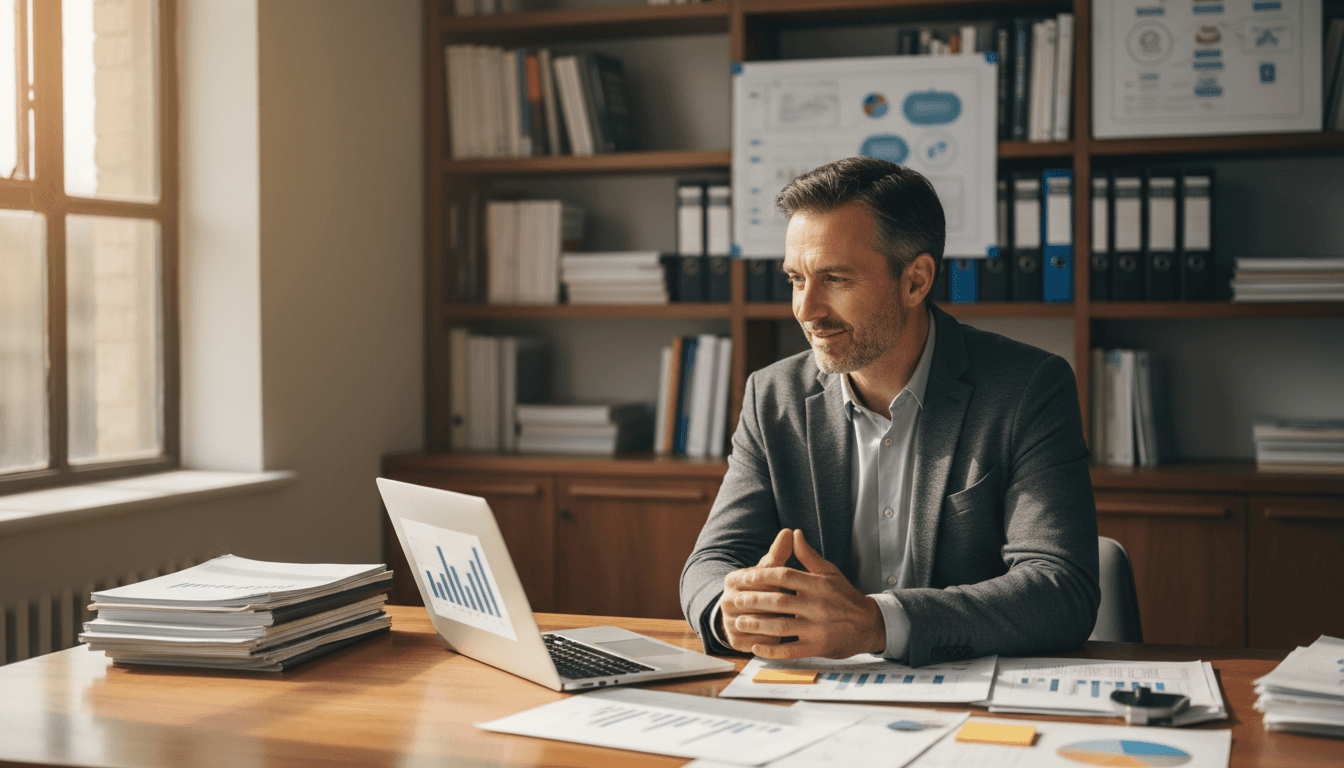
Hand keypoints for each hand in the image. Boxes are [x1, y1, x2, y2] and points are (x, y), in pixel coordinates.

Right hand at [719, 529, 793, 653]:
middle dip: (780, 603)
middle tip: (801, 604)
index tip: (795, 584)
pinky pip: (761, 640)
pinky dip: (776, 637)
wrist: (745, 614)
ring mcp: (729, 622)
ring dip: (780, 621)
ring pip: (761, 622)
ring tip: (797, 618)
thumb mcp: (768, 570)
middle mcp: (726, 601)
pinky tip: (789, 633)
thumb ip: (778, 553)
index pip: (758, 579)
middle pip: (759, 602)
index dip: (778, 583)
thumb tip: (790, 531)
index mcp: (732, 580)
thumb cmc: (762, 587)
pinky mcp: (736, 642)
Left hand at [729, 530, 885, 659]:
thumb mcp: (829, 572)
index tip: (745, 577)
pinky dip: (772, 650)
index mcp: (818, 584)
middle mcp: (817, 605)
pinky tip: (756, 647)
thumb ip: (808, 555)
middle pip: (779, 601)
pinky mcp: (819, 647)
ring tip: (739, 622)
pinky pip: (791, 650)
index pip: (785, 576)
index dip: (763, 576)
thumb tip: (793, 533)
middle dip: (754, 601)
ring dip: (758, 625)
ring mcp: (818, 628)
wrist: (870, 624)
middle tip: (735, 601)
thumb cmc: (845, 596)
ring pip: (782, 626)